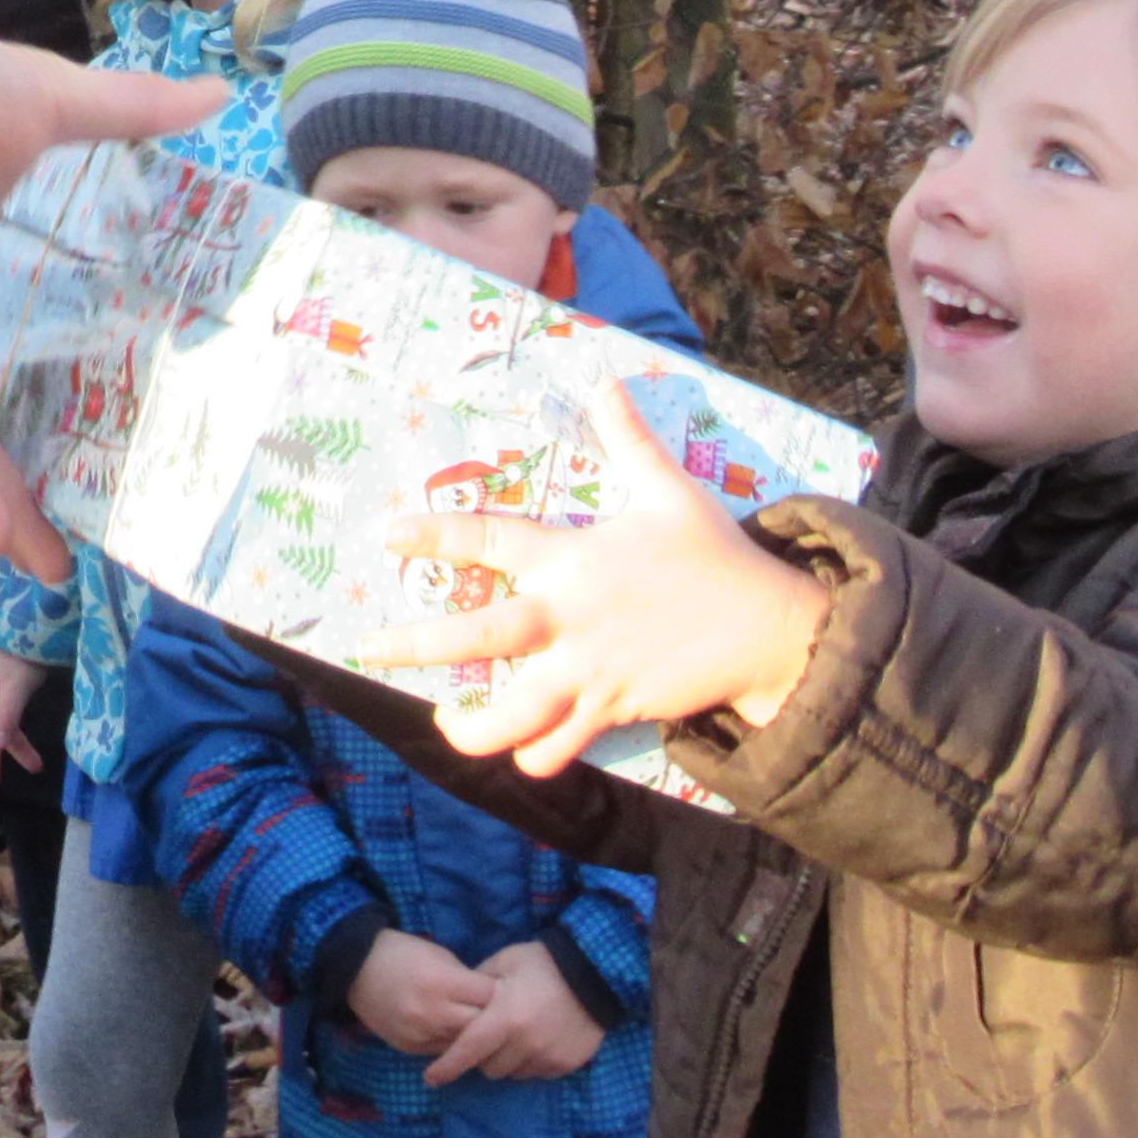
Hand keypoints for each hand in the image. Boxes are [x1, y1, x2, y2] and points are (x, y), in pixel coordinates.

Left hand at [0, 0, 224, 575]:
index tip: (111, 418)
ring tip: (49, 567)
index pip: (19, 339)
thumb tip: (213, 95)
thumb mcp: (54, 106)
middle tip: (82, 520)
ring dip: (8, 507)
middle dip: (30, 466)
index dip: (59, 381)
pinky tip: (9, 546)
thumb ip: (132, 112)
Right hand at [0, 649, 53, 792]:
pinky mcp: (12, 677)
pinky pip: (10, 710)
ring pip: (3, 721)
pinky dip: (13, 727)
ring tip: (29, 761)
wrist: (31, 616)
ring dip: (12, 743)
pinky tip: (17, 731)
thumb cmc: (24, 652)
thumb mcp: (16, 687)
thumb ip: (7, 716)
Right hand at [344, 929, 493, 1058]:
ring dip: (475, 1038)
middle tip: (500, 1015)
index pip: (490, 998)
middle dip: (493, 1021)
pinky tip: (456, 1035)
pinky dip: (453, 1045)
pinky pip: (444, 1052)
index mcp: (443, 983)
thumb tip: (493, 1000)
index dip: (502, 994)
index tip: (507, 992)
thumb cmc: (403, 953)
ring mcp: (420, 1035)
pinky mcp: (410, 1049)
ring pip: (465, 1046)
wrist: (357, 969)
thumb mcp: (441, 957)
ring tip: (482, 1029)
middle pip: (482, 1028)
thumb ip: (467, 981)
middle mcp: (433, 1014)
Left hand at [352, 375, 830, 775]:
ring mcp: (586, 671)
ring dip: (472, 730)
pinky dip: (538, 755)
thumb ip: (629, 440)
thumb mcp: (670, 490)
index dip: (434, 535)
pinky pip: (559, 746)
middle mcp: (567, 618)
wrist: (768, 628)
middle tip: (369, 649)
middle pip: (476, 636)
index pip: (487, 539)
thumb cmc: (714, 556)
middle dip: (413, 645)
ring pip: (511, 716)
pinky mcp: (610, 710)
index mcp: (572, 559)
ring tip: (449, 729)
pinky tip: (525, 752)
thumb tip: (608, 381)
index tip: (388, 535)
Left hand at [421, 939, 606, 1084]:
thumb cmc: (541, 964)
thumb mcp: (503, 964)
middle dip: (483, 1055)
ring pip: (512, 1073)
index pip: (467, 1051)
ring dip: (507, 1060)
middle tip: (491, 1034)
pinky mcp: (564, 1065)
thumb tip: (457, 1003)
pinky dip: (530, 1062)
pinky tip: (538, 1039)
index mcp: (504, 1019)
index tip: (430, 1078)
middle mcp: (524, 1045)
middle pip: (488, 1068)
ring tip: (517, 1034)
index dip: (446, 1067)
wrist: (594, 972)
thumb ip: (477, 987)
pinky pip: (536, 1073)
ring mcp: (547, 1058)